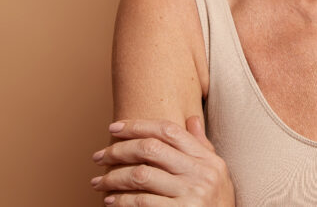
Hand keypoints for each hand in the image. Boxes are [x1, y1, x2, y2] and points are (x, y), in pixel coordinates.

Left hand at [90, 116, 234, 205]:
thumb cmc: (217, 204)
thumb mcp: (216, 174)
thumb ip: (202, 147)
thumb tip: (191, 119)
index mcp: (208, 159)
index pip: (169, 130)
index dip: (138, 125)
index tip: (115, 127)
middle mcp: (201, 173)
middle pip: (151, 149)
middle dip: (119, 150)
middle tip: (99, 156)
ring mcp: (191, 195)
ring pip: (140, 175)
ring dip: (113, 177)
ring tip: (99, 182)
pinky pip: (141, 202)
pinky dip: (121, 200)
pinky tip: (111, 200)